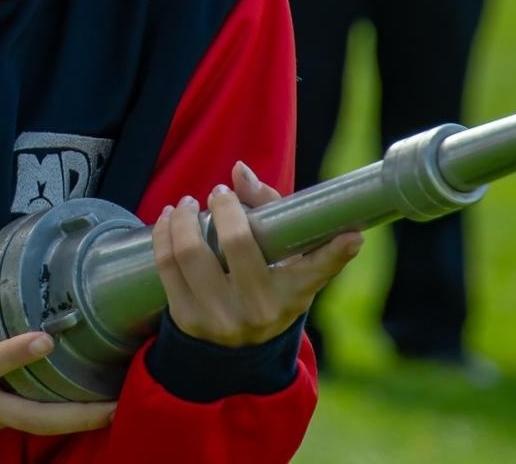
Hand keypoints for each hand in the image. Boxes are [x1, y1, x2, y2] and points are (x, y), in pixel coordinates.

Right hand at [0, 247, 116, 443]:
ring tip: (103, 397)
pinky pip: (10, 425)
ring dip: (64, 415)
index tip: (46, 341)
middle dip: (75, 416)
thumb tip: (1, 247)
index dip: (17, 353)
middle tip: (114, 403)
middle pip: (27, 418)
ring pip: (24, 424)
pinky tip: (65, 398)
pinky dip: (37, 413)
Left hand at [152, 160, 362, 347]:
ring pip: (191, 253)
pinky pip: (167, 267)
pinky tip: (168, 219)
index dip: (337, 252)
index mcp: (290, 296)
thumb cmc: (266, 284)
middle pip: (236, 244)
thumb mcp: (284, 259)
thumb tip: (238, 170)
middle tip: (219, 193)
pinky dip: (164, 235)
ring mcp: (219, 319)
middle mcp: (257, 311)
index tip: (351, 234)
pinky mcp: (186, 320)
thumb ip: (270, 209)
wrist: (235, 346)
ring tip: (186, 204)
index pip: (317, 269)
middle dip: (224, 207)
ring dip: (183, 218)